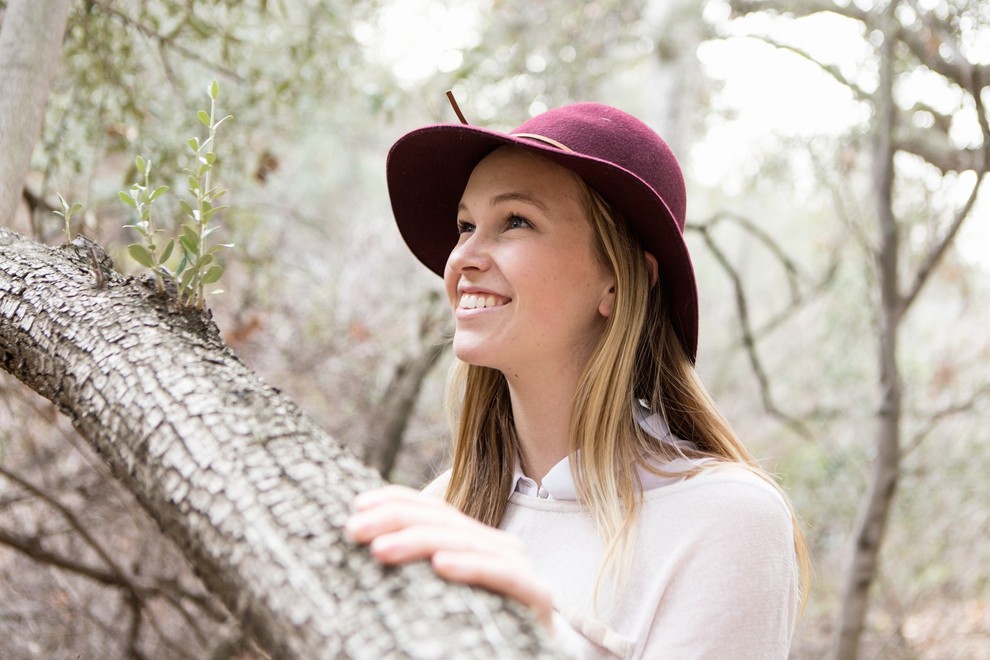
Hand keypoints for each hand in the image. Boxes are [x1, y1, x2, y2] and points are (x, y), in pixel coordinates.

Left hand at [345, 485, 552, 627]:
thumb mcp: (436, 595)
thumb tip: (367, 544)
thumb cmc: (473, 633)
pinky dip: (471, 566)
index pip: (431, 508)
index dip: (395, 500)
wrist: (532, 659)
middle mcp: (495, 546)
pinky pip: (501, 575)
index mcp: (470, 541)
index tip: (356, 505)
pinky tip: (440, 564)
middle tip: (354, 529)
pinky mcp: (537, 594)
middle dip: (395, 520)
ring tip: (381, 549)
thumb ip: (414, 569)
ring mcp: (518, 568)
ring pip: (466, 542)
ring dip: (420, 541)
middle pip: (443, 520)